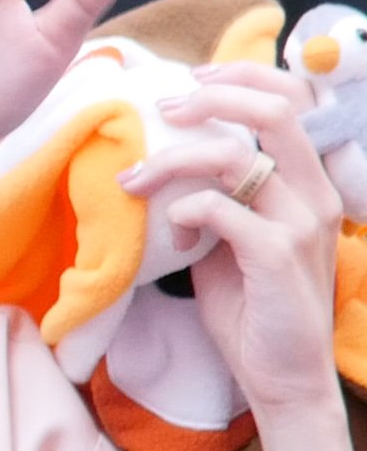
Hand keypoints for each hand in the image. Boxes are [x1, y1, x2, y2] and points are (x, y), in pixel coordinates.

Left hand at [120, 64, 344, 412]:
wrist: (281, 375)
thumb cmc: (250, 306)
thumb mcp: (230, 237)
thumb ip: (217, 195)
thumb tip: (166, 158)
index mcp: (309, 184)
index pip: (295, 102)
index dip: (246, 75)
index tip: (193, 78)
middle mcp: (316, 195)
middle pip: (275, 110)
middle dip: (213, 97)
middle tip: (164, 110)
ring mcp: (303, 224)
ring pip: (238, 157)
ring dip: (174, 161)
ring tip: (135, 180)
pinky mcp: (278, 256)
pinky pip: (222, 209)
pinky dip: (185, 211)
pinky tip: (173, 233)